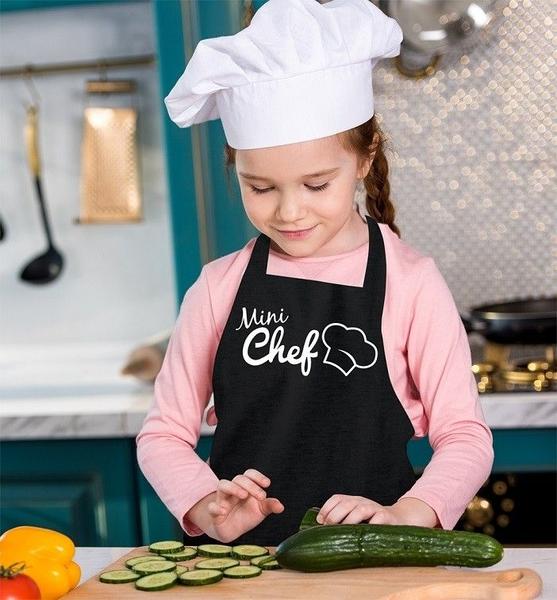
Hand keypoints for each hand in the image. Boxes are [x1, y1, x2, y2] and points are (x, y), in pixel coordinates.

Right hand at [205, 469, 283, 542]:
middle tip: (261, 496)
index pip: (249, 474)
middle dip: (250, 485)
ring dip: (233, 488)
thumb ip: (269, 506)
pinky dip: (215, 507)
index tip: (267, 484)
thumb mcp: (260, 511)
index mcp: (245, 487)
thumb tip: (281, 506)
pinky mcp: (215, 513)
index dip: (257, 476)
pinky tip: (223, 511)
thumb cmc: (246, 516)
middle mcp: (233, 490)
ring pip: (223, 485)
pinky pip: (211, 507)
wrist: (231, 531)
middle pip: (238, 478)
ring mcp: (223, 500)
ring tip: (243, 495)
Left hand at [316, 495, 438, 526]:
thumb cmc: (372, 524)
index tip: (320, 521)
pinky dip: (370, 525)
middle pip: (346, 503)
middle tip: (328, 528)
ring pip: (360, 509)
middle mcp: (362, 501)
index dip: (327, 508)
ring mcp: (375, 508)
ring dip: (350, 520)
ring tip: (344, 531)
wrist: (399, 520)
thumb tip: (320, 532)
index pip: (337, 498)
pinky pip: (377, 519)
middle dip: (335, 515)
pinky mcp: (387, 517)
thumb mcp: (356, 519)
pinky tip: (364, 534)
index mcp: (353, 500)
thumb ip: (343, 521)